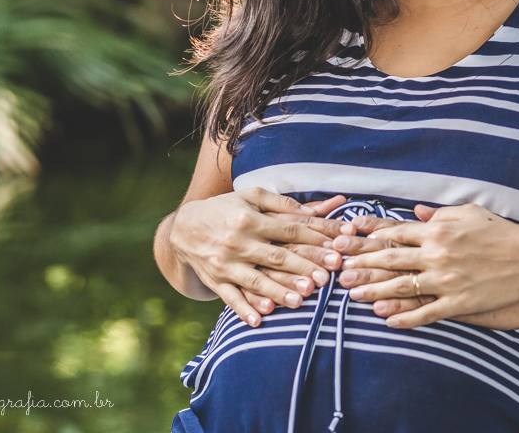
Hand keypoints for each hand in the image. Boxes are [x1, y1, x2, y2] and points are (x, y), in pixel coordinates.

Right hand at [169, 190, 350, 325]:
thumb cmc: (225, 209)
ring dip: (278, 291)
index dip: (314, 239)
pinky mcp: (215, 280)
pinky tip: (259, 320)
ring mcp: (225, 263)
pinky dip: (243, 309)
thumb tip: (312, 211)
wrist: (183, 227)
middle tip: (326, 279)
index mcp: (250, 219)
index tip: (336, 249)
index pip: (289, 230)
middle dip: (303, 268)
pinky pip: (230, 297)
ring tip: (300, 300)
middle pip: (276, 257)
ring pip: (256, 280)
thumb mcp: (250, 197)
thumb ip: (281, 203)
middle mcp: (238, 242)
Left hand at [340, 203, 518, 328]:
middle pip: (391, 259)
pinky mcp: (459, 302)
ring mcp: (447, 279)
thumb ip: (440, 214)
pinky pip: (427, 312)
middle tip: (338, 269)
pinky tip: (387, 322)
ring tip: (352, 295)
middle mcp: (437, 254)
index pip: (395, 232)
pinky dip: (406, 318)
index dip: (368, 236)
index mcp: (438, 230)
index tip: (347, 237)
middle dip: (361, 263)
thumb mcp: (469, 213)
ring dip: (375, 291)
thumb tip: (418, 212)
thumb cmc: (501, 232)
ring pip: (402, 287)